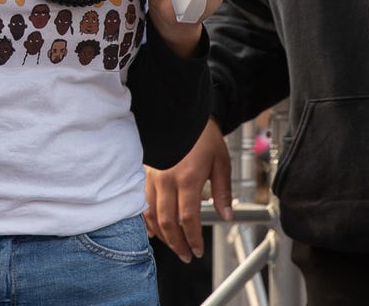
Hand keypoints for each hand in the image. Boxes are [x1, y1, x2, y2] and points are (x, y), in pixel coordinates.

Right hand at [144, 118, 231, 262]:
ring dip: (162, 235)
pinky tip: (152, 230)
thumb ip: (223, 192)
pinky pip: (142, 202)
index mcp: (188, 178)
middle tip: (186, 255)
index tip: (198, 250)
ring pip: (152, 214)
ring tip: (173, 245)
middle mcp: (167, 179)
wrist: (181, 113)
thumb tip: (226, 216)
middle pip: (167, 222)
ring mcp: (152, 177)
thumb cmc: (203, 135)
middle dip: (177, 243)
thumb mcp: (221, 162)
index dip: (192, 239)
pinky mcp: (145, 173)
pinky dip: (146, 220)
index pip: (188, 218)